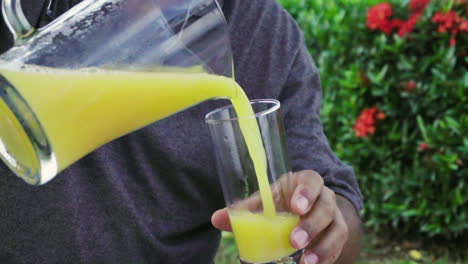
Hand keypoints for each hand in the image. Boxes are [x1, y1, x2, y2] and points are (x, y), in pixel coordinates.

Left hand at [211, 170, 349, 263]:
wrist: (308, 211)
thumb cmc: (283, 202)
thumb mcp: (267, 202)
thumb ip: (246, 209)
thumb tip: (217, 219)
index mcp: (305, 182)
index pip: (312, 180)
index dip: (306, 192)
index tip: (295, 207)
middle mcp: (324, 197)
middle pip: (326, 207)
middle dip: (311, 225)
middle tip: (294, 241)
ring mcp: (334, 217)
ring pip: (337, 229)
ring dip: (323, 247)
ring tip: (305, 262)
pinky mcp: (338, 236)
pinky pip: (339, 247)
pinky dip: (328, 257)